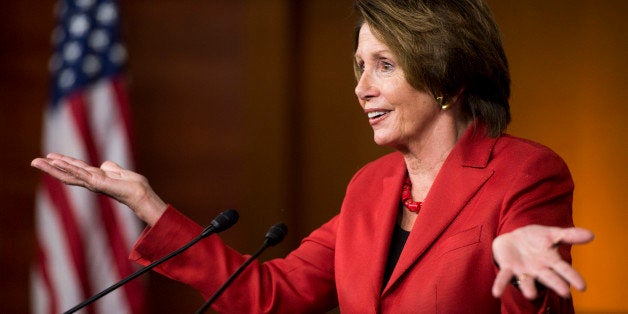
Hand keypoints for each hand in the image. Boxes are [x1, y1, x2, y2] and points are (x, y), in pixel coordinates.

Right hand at [31, 153, 166, 225]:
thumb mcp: (118, 171)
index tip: (49, 156)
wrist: (140, 192)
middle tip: (34, 161)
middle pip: (66, 172)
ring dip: (53, 167)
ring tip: (38, 162)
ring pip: (68, 173)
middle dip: (50, 167)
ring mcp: (91, 182)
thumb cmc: (132, 184)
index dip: (62, 162)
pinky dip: (68, 167)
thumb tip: (105, 164)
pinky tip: (57, 162)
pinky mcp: (96, 182)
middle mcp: (90, 181)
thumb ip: (110, 167)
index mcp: (94, 177)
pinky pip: (79, 173)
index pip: (74, 169)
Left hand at [491, 225, 593, 299]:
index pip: (564, 269)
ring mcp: (523, 270)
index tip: (582, 286)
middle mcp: (538, 269)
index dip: (572, 277)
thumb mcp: (552, 234)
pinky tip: (496, 293)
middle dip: (556, 284)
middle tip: (565, 292)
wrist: (513, 238)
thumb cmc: (536, 239)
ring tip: (530, 294)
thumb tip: (592, 234)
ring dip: (528, 287)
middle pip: (548, 277)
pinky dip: (500, 285)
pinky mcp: (508, 268)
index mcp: (550, 260)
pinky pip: (503, 277)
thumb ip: (569, 235)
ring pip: (527, 281)